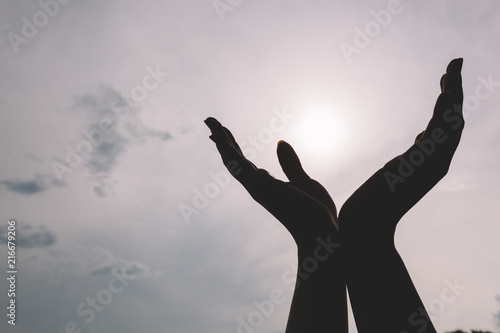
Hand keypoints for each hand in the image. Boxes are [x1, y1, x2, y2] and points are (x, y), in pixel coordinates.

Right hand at [204, 117, 337, 247]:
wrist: (324, 233)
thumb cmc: (315, 213)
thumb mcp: (303, 181)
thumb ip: (290, 164)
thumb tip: (280, 143)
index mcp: (265, 185)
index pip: (243, 162)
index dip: (232, 146)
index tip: (224, 131)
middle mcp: (257, 187)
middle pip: (233, 159)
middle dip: (221, 140)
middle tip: (210, 121)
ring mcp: (257, 188)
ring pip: (232, 160)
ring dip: (220, 141)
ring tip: (210, 122)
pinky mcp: (262, 187)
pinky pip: (240, 166)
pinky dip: (228, 151)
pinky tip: (220, 138)